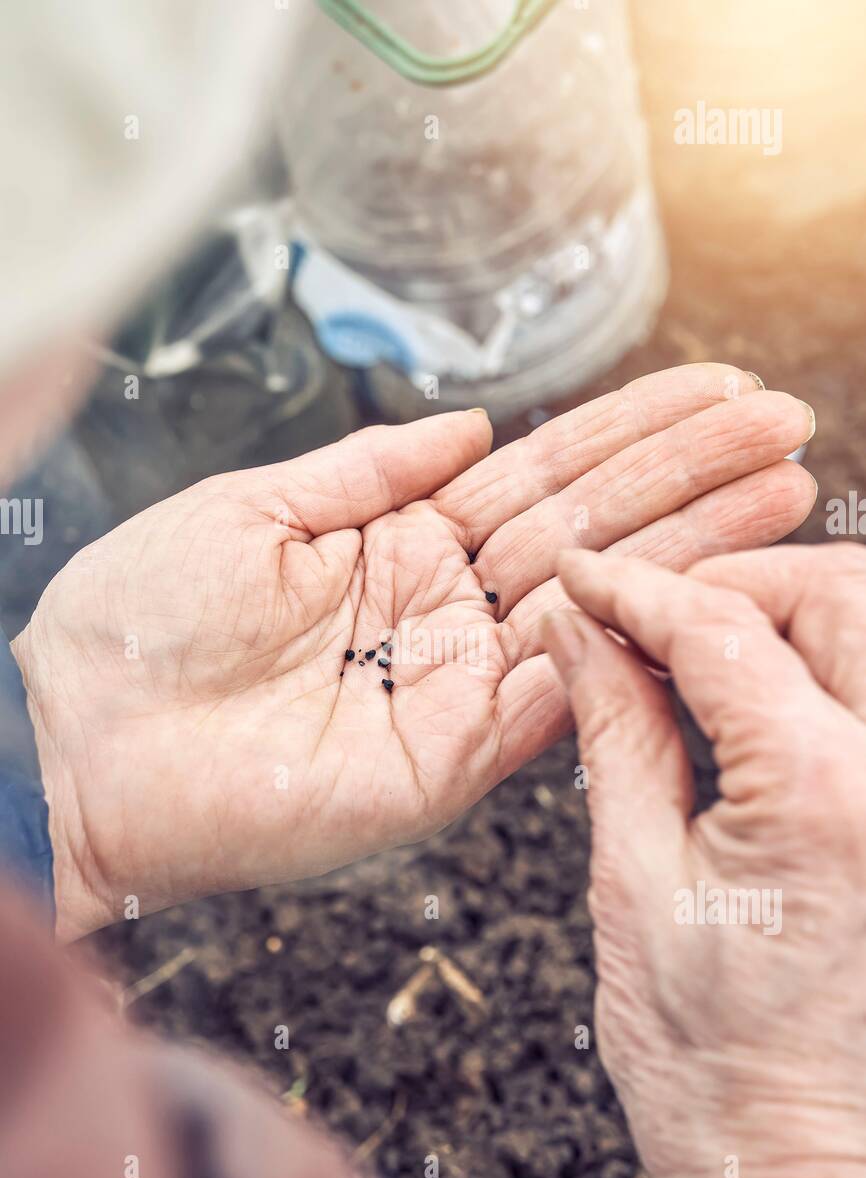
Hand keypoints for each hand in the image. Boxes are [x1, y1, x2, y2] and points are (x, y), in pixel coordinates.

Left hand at [14, 365, 814, 938]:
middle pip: (588, 530)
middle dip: (688, 478)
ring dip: (688, 551)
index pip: (538, 477)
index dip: (628, 433)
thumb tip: (474, 424)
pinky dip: (623, 645)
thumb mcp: (253, 508)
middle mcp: (441, 614)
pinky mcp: (445, 762)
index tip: (712, 391)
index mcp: (399, 547)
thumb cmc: (140, 622)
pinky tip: (696, 590)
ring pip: (593, 606)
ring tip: (776, 493)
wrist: (81, 734)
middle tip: (782, 428)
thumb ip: (370, 470)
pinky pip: (552, 700)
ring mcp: (453, 688)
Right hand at [544, 542, 865, 1177]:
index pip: (725, 629)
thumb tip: (579, 635)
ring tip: (705, 645)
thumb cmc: (709, 1064)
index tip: (583, 580)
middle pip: (837, 596)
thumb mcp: (632, 881)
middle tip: (650, 609)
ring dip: (797, 615)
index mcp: (826, 797)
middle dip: (737, 584)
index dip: (638, 591)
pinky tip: (769, 693)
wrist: (797, 1170)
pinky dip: (833, 670)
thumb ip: (617, 731)